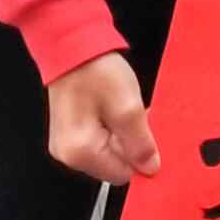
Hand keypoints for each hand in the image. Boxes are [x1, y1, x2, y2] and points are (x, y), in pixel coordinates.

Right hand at [47, 52, 159, 185]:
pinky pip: (101, 140)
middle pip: (115, 164)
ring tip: (124, 106)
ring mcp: (68, 144)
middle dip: (131, 143)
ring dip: (124, 134)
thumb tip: (150, 168)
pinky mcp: (72, 132)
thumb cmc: (95, 71)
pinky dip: (113, 127)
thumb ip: (140, 142)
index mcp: (79, 152)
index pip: (122, 174)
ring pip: (110, 151)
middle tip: (136, 113)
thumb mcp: (128, 107)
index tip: (146, 131)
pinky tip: (115, 106)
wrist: (71, 44)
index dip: (140, 155)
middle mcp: (69, 155)